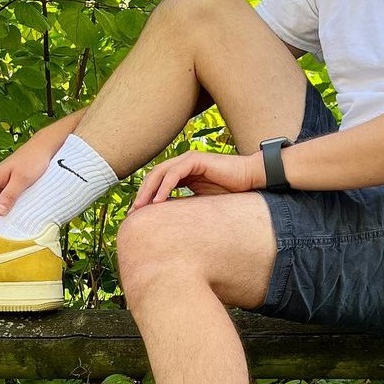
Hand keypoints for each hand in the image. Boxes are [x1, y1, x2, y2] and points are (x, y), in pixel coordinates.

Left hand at [130, 149, 263, 212]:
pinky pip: (174, 173)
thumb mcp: (202, 203)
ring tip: (142, 207)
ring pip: (160, 173)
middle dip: (142, 194)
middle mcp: (183, 164)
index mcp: (183, 173)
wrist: (250, 180)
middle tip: (134, 213)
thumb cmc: (230, 193)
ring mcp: (188, 160)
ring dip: (149, 190)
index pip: (158, 182)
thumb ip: (186, 207)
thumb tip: (170, 224)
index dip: (146, 197)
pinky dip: (164, 187)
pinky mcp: (196, 160)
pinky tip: (158, 201)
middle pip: (154, 177)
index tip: (139, 215)